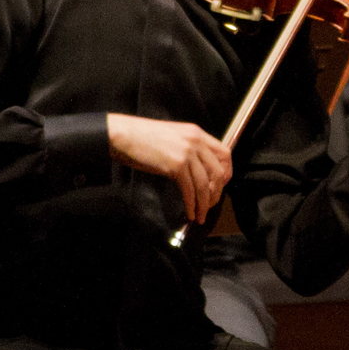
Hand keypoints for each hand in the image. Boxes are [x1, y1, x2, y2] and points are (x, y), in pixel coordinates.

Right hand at [109, 114, 231, 223]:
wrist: (122, 135)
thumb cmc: (142, 137)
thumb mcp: (173, 137)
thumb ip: (188, 149)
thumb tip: (197, 171)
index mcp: (197, 133)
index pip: (224, 153)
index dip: (226, 173)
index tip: (220, 187)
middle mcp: (196, 141)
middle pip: (218, 172)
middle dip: (216, 193)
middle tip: (209, 206)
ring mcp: (186, 153)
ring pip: (204, 184)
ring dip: (204, 204)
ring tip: (200, 216)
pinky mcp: (175, 165)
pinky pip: (189, 190)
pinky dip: (191, 205)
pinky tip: (189, 213)